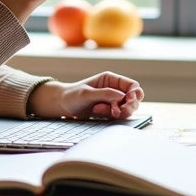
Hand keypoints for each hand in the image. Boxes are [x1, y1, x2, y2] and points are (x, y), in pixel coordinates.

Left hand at [26, 72, 144, 119]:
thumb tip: (123, 96)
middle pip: (134, 99)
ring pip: (127, 109)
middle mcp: (114, 90)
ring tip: (99, 109)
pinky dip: (110, 116)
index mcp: (111, 79)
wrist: (62, 106)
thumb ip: (105, 94)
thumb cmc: (72, 95)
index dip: (134, 94)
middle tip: (116, 111)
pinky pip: (117, 116)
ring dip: (117, 112)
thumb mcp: (87, 93)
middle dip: (128, 106)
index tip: (128, 101)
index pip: (132, 86)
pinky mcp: (108, 112)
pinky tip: (97, 112)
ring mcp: (112, 101)